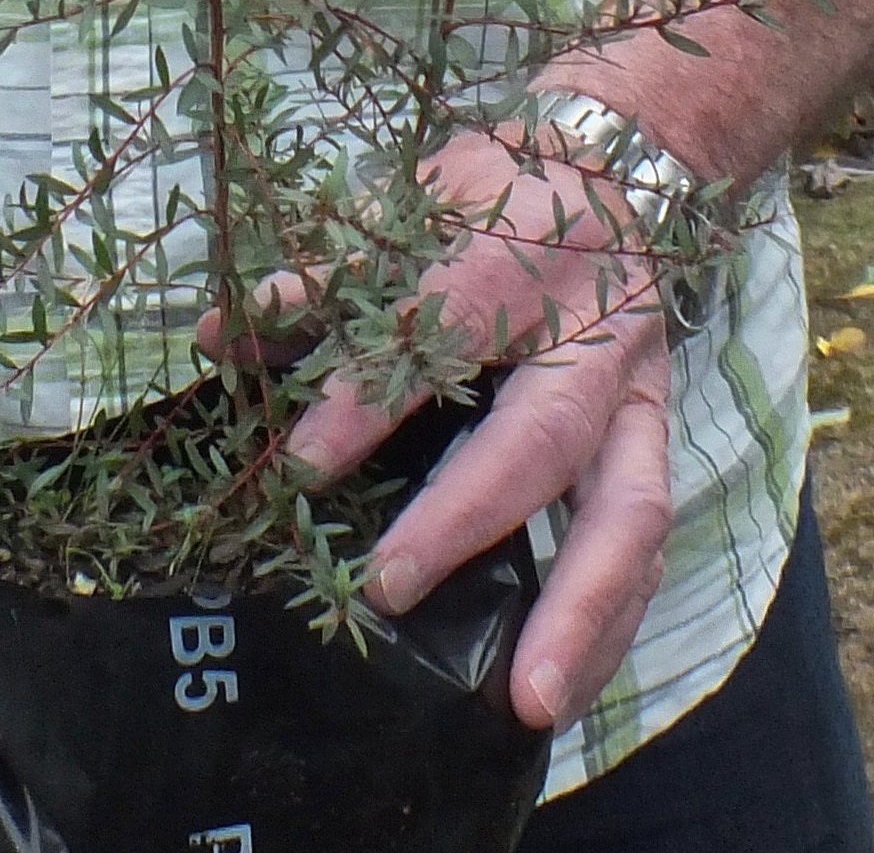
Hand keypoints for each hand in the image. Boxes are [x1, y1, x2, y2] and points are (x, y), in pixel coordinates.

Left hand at [283, 130, 672, 735]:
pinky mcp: (657, 446)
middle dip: (469, 517)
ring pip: (630, 511)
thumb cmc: (494, 198)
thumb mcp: (409, 205)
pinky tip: (566, 693)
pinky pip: (649, 549)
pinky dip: (613, 626)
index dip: (368, 395)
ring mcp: (637, 398)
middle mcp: (587, 335)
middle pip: (542, 435)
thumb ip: (322, 275)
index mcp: (515, 262)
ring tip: (530, 702)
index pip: (438, 330)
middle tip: (390, 590)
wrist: (617, 170)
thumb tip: (216, 332)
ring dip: (580, 611)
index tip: (303, 461)